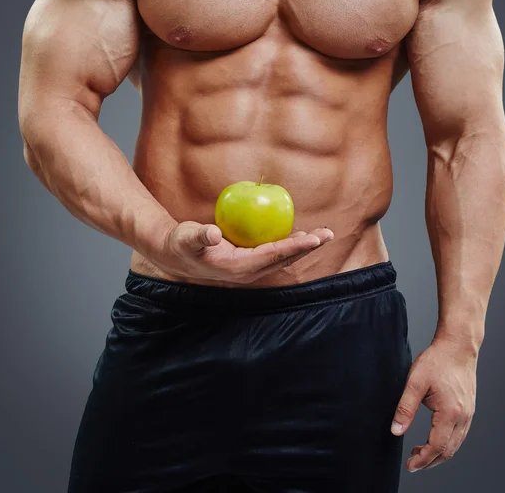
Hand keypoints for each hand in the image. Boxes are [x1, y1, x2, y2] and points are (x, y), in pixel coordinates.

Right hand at [154, 221, 333, 283]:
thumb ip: (199, 236)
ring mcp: (250, 267)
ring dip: (302, 246)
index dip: (295, 246)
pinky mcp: (249, 260)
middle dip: (307, 247)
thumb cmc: (181, 244)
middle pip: (284, 258)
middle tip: (328, 234)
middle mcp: (248, 271)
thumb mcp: (186, 238)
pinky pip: (274, 251)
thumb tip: (213, 234)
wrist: (176, 255)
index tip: (314, 237)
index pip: (273, 256)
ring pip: (282, 256)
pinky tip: (299, 233)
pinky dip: (288, 242)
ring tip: (321, 235)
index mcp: (238, 267)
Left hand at [390, 337, 477, 471]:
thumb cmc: (437, 361)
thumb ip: (405, 408)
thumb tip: (396, 430)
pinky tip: (435, 438)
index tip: (410, 465)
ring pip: (456, 444)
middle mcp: (463, 417)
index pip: (437, 446)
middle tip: (413, 462)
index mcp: (450, 413)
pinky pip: (460, 434)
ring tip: (421, 452)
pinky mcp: (469, 409)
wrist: (457, 347)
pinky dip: (447, 443)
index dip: (423, 459)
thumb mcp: (415, 382)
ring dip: (439, 453)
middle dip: (430, 460)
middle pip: (448, 450)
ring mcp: (469, 414)